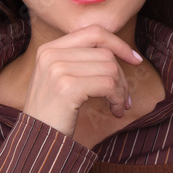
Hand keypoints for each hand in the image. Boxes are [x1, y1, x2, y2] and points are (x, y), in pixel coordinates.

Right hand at [21, 23, 141, 138]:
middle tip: (124, 98)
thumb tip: (117, 51)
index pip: (93, 32)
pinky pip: (109, 85)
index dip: (118, 43)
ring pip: (110, 68)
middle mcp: (51, 55)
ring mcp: (58, 70)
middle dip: (122, 76)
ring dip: (121, 90)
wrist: (37, 140)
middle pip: (105, 53)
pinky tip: (115, 111)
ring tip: (118, 106)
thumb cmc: (53, 114)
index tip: (135, 59)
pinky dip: (118, 98)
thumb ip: (79, 61)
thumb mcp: (59, 80)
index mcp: (48, 49)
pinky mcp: (68, 88)